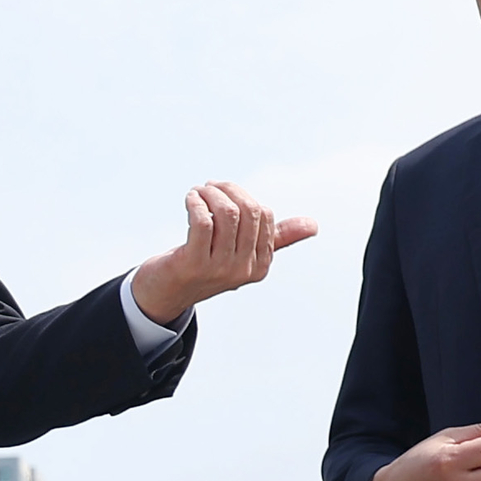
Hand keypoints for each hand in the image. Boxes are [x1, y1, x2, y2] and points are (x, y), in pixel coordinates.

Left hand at [128, 183, 316, 325]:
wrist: (166, 293)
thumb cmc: (206, 265)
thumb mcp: (243, 252)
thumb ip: (277, 238)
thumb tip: (313, 226)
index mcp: (260, 265)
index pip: (265, 215)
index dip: (243, 196)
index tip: (222, 193)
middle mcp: (243, 270)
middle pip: (249, 211)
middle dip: (228, 189)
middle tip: (209, 187)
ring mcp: (218, 269)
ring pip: (226, 213)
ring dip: (210, 193)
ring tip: (198, 192)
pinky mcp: (192, 264)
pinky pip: (202, 221)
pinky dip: (196, 202)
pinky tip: (190, 199)